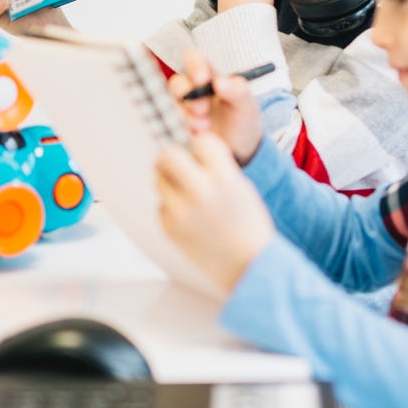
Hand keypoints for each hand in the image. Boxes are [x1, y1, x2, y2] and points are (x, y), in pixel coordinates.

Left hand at [156, 134, 275, 293]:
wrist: (248, 266)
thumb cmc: (248, 227)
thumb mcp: (242, 188)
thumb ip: (218, 169)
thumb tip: (190, 152)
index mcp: (224, 178)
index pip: (201, 142)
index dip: (202, 148)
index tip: (203, 155)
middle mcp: (200, 191)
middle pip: (168, 155)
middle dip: (172, 157)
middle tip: (179, 165)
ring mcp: (181, 212)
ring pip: (159, 180)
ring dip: (171, 182)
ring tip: (187, 195)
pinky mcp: (170, 229)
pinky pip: (162, 206)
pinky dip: (172, 208)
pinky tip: (190, 218)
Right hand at [168, 48, 263, 164]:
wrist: (242, 150)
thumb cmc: (244, 121)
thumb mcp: (247, 105)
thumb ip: (237, 90)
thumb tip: (219, 82)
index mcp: (210, 77)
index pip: (193, 59)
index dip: (193, 64)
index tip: (201, 78)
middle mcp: (193, 90)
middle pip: (178, 82)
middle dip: (188, 94)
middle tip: (203, 110)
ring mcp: (184, 109)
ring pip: (172, 103)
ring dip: (185, 115)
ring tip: (204, 127)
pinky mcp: (179, 126)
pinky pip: (169, 122)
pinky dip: (181, 127)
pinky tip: (197, 136)